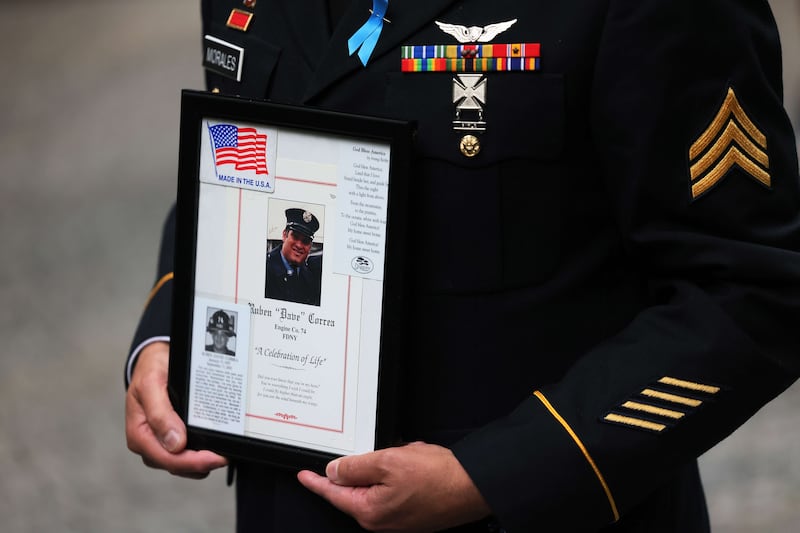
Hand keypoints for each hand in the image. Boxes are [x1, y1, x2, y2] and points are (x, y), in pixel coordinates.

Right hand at [125, 341, 227, 477]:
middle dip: (201, 463)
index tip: (215, 458)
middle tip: (226, 456)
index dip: (193, 462)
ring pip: (183, 464)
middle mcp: (148, 443)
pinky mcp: (171, 439)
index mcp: (139, 434)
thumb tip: (175, 443)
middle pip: (177, 465)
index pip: (167, 458)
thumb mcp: (151, 385)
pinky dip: (201, 453)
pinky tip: (214, 446)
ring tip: (223, 453)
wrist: (155, 360)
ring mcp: (160, 443)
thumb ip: (160, 414)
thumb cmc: (150, 371)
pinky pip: (187, 454)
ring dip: (202, 461)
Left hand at [297, 442, 489, 531]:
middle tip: (389, 451)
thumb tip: (334, 472)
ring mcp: (398, 518)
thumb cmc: (438, 477)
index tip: (302, 476)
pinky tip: (419, 462)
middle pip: (359, 488)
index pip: (334, 494)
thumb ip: (356, 467)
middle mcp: (381, 520)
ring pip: (381, 484)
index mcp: (370, 510)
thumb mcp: (389, 461)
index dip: (315, 482)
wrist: (474, 487)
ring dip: (391, 466)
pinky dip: (404, 471)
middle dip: (371, 465)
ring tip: (411, 455)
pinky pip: (397, 487)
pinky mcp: (412, 512)